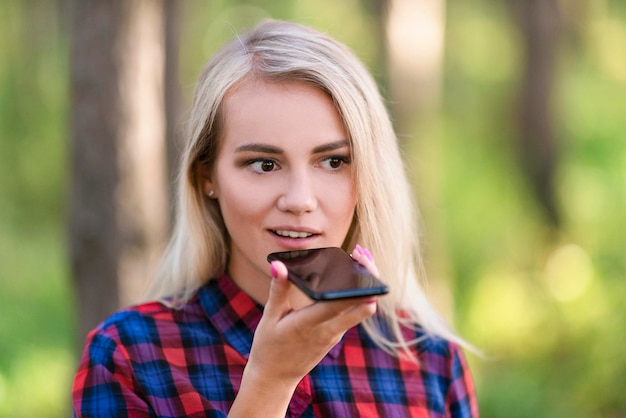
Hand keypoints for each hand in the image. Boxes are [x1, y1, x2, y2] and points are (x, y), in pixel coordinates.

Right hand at [230, 246, 378, 415]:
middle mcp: (328, 331)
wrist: (275, 378)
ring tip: (358, 256)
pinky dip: (356, 294)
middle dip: (370, 280)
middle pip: (363, 306)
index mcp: (309, 325)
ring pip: (361, 310)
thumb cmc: (269, 346)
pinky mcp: (336, 336)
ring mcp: (335, 335)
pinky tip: (350, 274)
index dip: (356, 283)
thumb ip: (278, 289)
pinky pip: (352, 313)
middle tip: (361, 254)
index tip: (358, 259)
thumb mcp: (270, 317)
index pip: (340, 303)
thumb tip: (279, 265)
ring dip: (365, 285)